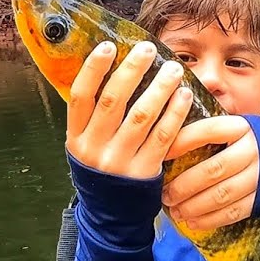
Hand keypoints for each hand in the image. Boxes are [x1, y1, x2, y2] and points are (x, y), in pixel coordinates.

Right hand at [67, 41, 192, 179]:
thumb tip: (110, 70)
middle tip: (147, 49)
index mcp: (75, 137)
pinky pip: (163, 136)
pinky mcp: (144, 171)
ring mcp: (119, 161)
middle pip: (112, 101)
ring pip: (141, 116)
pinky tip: (184, 95)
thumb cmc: (102, 168)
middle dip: (131, 71)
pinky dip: (175, 113)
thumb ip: (94, 115)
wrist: (112, 214)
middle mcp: (93, 148)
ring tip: (173, 68)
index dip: (93, 69)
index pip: (81, 97)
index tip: (109, 46)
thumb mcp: (86, 144)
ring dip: (159, 88)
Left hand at [162, 116, 258, 229]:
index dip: (180, 142)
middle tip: (165, 196)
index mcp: (244, 127)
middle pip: (212, 169)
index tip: (160, 155)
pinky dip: (210, 220)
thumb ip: (217, 133)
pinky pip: (233, 212)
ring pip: (221, 194)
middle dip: (184, 186)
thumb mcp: (246, 131)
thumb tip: (170, 140)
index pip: (207, 130)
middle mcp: (255, 149)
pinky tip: (194, 223)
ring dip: (194, 206)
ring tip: (176, 212)